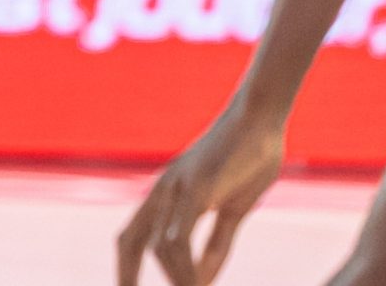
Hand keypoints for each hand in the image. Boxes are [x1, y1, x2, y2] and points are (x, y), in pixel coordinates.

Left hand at [117, 105, 285, 284]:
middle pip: (130, 239)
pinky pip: (179, 235)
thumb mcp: (232, 208)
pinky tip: (198, 282)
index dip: (127, 267)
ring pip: (159, 246)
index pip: (134, 235)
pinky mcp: (197, 186)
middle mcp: (164, 191)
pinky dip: (185, 265)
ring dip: (176, 279)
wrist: (260, 116)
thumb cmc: (248, 158)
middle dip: (126, 274)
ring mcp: (178, 187)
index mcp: (167, 194)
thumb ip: (217, 241)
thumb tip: (204, 277)